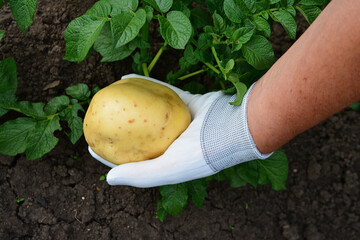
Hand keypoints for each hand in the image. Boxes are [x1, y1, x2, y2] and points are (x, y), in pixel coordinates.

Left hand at [88, 74, 271, 186]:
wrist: (230, 128)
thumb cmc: (197, 154)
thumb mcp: (165, 170)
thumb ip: (138, 176)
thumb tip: (108, 180)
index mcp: (166, 159)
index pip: (133, 159)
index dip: (110, 155)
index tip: (92, 145)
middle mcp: (171, 140)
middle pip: (138, 133)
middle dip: (119, 126)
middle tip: (100, 117)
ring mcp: (178, 120)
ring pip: (148, 110)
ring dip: (129, 103)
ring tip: (110, 97)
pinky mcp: (185, 102)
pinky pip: (161, 91)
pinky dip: (145, 84)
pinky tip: (126, 78)